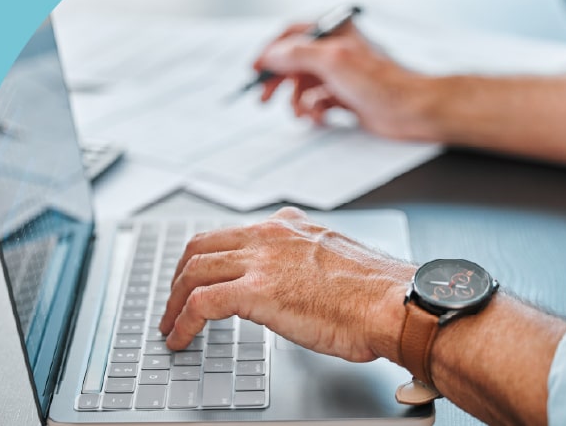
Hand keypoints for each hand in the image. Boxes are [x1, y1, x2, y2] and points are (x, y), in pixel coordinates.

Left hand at [158, 207, 412, 362]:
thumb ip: (307, 261)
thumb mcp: (336, 259)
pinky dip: (181, 322)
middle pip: (201, 246)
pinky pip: (200, 303)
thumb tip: (295, 283)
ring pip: (193, 271)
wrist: (396, 303)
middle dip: (179, 275)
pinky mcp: (257, 290)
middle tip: (173, 300)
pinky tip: (179, 339)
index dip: (207, 258)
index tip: (200, 277)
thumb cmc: (378, 293)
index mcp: (289, 225)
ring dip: (173, 301)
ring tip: (169, 324)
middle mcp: (270, 234)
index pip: (232, 233)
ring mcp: (261, 259)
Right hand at [254, 22, 440, 140]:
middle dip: (280, 82)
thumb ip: (296, 55)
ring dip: (298, 101)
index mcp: (334, 33)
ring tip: (301, 112)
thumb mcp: (332, 61)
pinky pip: (317, 103)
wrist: (410, 110)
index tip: (256, 69)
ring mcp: (340, 76)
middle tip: (265, 98)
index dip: (271, 53)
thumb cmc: (383, 82)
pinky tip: (319, 117)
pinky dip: (314, 111)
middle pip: (294, 63)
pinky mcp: (346, 97)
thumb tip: (271, 56)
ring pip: (304, 86)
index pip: (292, 36)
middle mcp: (336, 52)